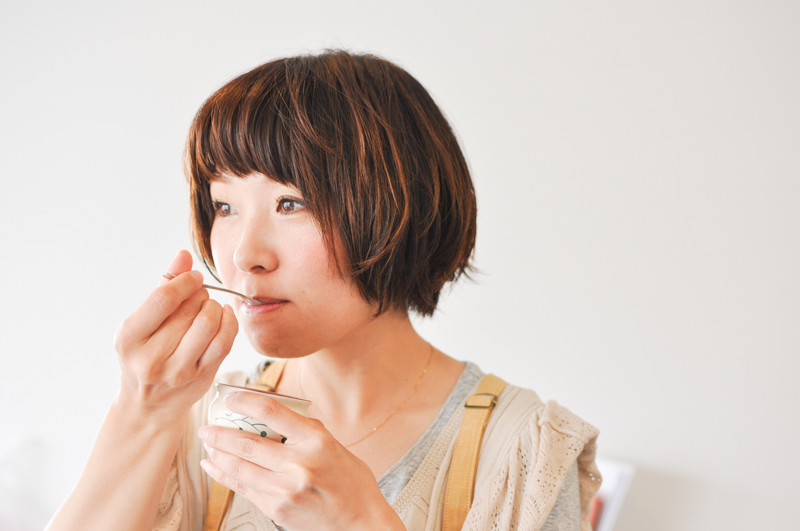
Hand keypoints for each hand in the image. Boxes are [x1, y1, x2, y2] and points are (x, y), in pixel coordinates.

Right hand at [114, 250, 238, 416]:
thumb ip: (164, 286)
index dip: (184, 282)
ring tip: (209, 306)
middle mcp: (151, 358)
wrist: (148, 404)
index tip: (195, 277)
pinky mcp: (201, 378)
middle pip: (189, 309)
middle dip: (200, 294)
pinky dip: (229, 322)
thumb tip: (183, 255)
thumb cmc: (145, 353)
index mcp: (129, 339)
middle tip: (201, 294)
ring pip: (209, 324)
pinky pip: (224, 342)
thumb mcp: (143, 321)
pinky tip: (224, 316)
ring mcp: (178, 371)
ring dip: (215, 307)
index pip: (163, 299)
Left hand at [198, 392, 405, 530]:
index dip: (245, 400)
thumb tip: (277, 415)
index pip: (271, 412)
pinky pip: (243, 488)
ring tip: (208, 444)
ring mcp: (286, 490)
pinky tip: (215, 467)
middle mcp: (299, 464)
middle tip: (206, 427)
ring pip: (239, 468)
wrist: (360, 522)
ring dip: (217, 454)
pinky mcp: (277, 510)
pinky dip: (224, 476)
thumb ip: (306, 431)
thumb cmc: (351, 482)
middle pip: (247, 443)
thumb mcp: (335, 446)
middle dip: (219, 434)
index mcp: (316, 441)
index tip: (231, 396)